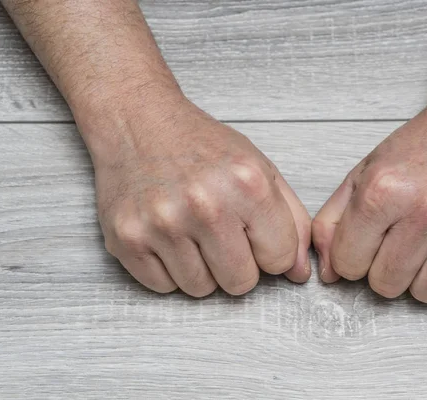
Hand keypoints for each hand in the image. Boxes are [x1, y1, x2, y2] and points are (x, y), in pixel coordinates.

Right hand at [87, 96, 310, 296]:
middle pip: (241, 283)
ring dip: (201, 269)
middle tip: (221, 233)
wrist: (138, 121)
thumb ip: (292, 221)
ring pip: (201, 290)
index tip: (255, 236)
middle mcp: (206, 206)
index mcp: (249, 185)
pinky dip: (168, 269)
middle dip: (237, 265)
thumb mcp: (261, 169)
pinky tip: (166, 236)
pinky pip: (163, 287)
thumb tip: (299, 273)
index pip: (279, 259)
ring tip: (191, 230)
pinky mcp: (127, 238)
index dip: (270, 251)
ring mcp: (163, 224)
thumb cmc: (201, 146)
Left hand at [312, 105, 426, 302]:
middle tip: (398, 241)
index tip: (367, 242)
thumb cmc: (422, 149)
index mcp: (384, 191)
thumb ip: (331, 223)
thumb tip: (328, 275)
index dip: (352, 257)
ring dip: (420, 277)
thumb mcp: (363, 174)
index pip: (348, 264)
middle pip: (386, 285)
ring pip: (426, 294)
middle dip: (384, 269)